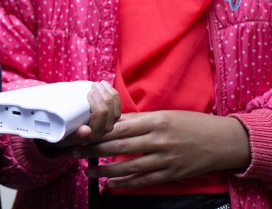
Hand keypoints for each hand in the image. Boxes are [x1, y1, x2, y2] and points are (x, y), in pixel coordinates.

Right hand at [36, 80, 120, 155]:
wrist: (59, 130)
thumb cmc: (59, 131)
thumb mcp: (61, 135)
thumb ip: (74, 136)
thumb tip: (86, 130)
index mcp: (92, 137)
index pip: (101, 120)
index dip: (98, 105)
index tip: (89, 92)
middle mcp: (102, 132)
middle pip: (111, 115)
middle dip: (105, 97)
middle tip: (94, 85)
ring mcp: (107, 125)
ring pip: (117, 111)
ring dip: (111, 95)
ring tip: (100, 83)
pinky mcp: (108, 118)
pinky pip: (117, 108)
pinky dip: (113, 95)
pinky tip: (105, 85)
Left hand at [75, 110, 249, 188]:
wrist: (223, 141)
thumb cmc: (191, 124)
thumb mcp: (165, 115)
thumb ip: (139, 120)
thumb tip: (112, 122)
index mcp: (156, 121)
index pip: (120, 127)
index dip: (98, 131)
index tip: (81, 134)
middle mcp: (159, 140)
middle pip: (119, 146)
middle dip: (94, 150)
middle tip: (75, 152)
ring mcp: (166, 159)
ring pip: (129, 166)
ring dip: (105, 170)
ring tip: (88, 170)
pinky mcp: (172, 174)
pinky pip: (144, 181)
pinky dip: (125, 184)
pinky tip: (110, 185)